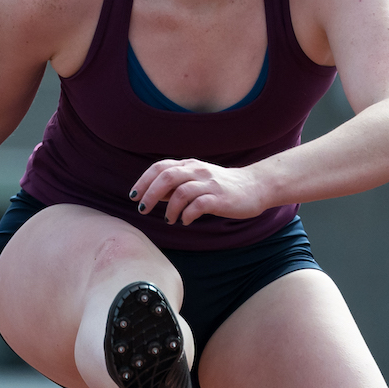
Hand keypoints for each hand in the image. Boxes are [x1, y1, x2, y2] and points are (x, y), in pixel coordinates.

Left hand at [129, 159, 269, 225]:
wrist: (255, 187)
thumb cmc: (222, 186)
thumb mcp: (197, 180)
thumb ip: (176, 186)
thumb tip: (153, 195)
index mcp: (189, 165)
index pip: (160, 167)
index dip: (143, 181)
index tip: (133, 196)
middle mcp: (197, 171)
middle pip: (166, 176)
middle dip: (150, 194)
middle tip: (142, 209)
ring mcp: (209, 184)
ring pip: (181, 191)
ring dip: (170, 208)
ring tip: (169, 220)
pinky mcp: (220, 198)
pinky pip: (198, 205)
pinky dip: (187, 215)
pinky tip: (186, 221)